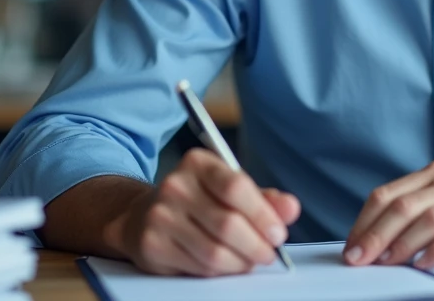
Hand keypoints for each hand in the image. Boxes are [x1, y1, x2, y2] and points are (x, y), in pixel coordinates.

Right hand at [108, 148, 299, 276]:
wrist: (142, 216)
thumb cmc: (196, 201)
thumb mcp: (228, 189)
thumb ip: (262, 199)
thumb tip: (290, 208)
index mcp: (198, 163)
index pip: (236, 186)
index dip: (263, 214)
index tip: (279, 233)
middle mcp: (175, 186)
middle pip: (227, 223)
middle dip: (256, 245)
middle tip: (269, 253)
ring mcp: (160, 216)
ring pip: (214, 251)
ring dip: (240, 262)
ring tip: (250, 261)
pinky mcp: (153, 246)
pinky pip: (198, 267)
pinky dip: (220, 271)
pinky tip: (227, 265)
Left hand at [343, 160, 433, 268]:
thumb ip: (421, 211)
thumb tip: (374, 240)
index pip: (390, 194)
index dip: (365, 221)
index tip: (351, 247)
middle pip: (404, 206)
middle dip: (376, 234)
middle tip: (358, 258)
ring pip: (430, 218)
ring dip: (402, 243)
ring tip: (386, 262)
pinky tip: (424, 263)